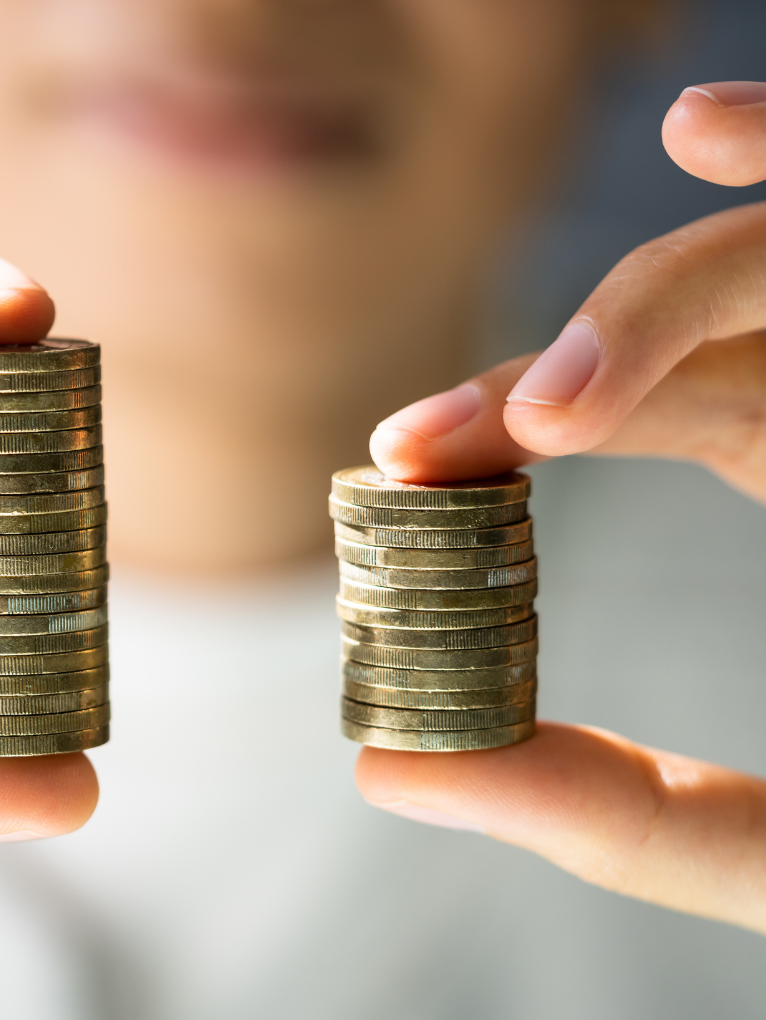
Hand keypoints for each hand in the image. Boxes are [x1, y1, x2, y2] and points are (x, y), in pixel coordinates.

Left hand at [357, 81, 765, 934]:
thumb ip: (612, 818)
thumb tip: (390, 776)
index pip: (642, 399)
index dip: (515, 413)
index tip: (396, 461)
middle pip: (696, 319)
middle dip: (563, 362)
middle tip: (412, 450)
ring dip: (665, 299)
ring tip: (547, 415)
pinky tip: (705, 126)